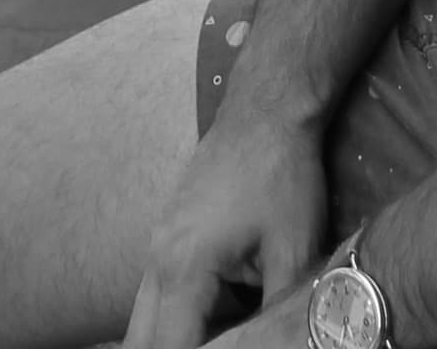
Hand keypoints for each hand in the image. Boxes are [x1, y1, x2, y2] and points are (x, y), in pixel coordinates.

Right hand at [123, 102, 327, 348]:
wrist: (266, 110)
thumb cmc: (282, 177)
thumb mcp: (294, 253)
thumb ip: (276, 315)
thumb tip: (282, 344)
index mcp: (184, 270)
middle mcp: (157, 260)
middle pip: (142, 341)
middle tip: (220, 347)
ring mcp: (156, 244)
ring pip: (143, 317)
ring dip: (174, 336)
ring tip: (218, 334)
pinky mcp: (166, 233)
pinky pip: (156, 292)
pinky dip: (178, 314)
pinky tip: (219, 314)